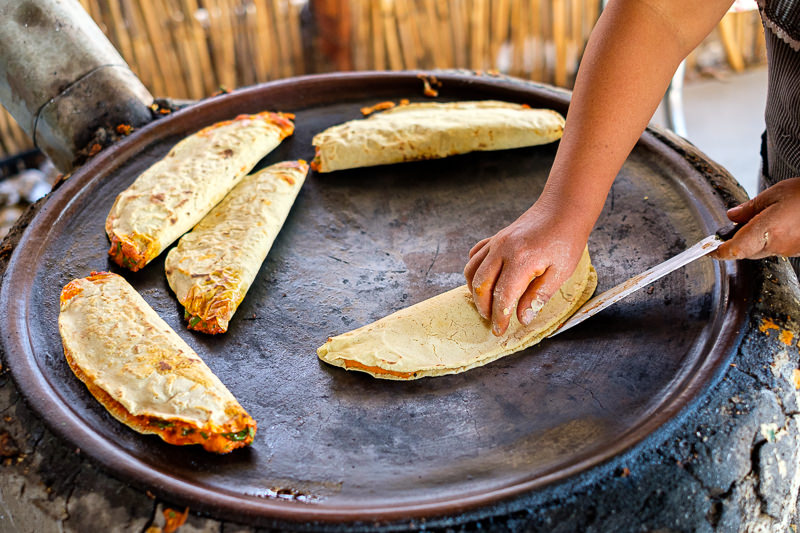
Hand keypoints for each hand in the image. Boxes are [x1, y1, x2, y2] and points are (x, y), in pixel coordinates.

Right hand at [463, 201, 590, 335]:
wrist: (563, 209)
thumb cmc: (566, 240)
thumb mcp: (560, 272)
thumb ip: (539, 296)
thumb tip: (522, 318)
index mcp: (521, 260)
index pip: (502, 296)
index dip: (499, 317)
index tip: (500, 330)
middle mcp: (503, 250)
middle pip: (481, 285)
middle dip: (483, 307)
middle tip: (491, 321)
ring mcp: (496, 242)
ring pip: (472, 270)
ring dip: (474, 291)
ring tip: (485, 304)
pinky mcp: (495, 238)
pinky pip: (475, 255)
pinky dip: (474, 271)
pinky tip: (483, 281)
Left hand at [712, 177, 799, 259]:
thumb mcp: (774, 194)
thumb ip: (750, 208)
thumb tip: (732, 216)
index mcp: (768, 230)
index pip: (735, 249)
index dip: (720, 252)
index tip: (709, 251)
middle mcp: (778, 245)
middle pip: (746, 251)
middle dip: (737, 242)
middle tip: (736, 226)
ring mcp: (790, 250)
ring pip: (761, 251)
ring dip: (756, 240)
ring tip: (766, 219)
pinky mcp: (798, 251)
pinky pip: (777, 249)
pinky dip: (772, 240)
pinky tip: (780, 225)